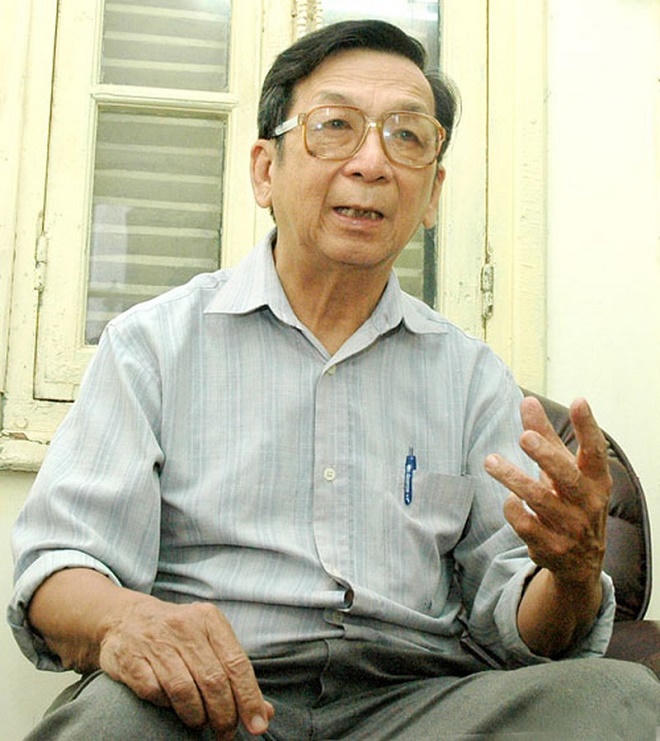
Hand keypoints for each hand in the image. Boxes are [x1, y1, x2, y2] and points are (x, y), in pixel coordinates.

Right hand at [98, 596, 273, 739]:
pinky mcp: (131, 659)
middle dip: (224, 715)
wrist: (126, 618)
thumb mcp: (210, 641)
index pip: (237, 663)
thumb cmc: (179, 635)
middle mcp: (184, 627)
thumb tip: (263, 713)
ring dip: (197, 716)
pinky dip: (167, 707)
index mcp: (209, 620)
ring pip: (185, 690)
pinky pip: (154, 692)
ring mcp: (156, 642)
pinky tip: (172, 707)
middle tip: (226, 733)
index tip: (257, 725)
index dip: (249, 698)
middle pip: (213, 680)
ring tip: (200, 722)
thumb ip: (236, 673)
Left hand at [485, 396, 611, 585]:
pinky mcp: (551, 546)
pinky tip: (509, 499)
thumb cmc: (570, 501)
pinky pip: (524, 523)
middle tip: (524, 436)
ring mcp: (571, 528)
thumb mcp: (564, 470)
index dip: (588, 427)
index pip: (595, 451)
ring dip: (512, 478)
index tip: (579, 401)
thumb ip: (546, 437)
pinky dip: (512, 508)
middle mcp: (588, 504)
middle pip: (567, 476)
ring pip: (539, 499)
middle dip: (546, 456)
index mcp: (596, 481)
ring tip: (490, 461)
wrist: (581, 562)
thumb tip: (527, 401)